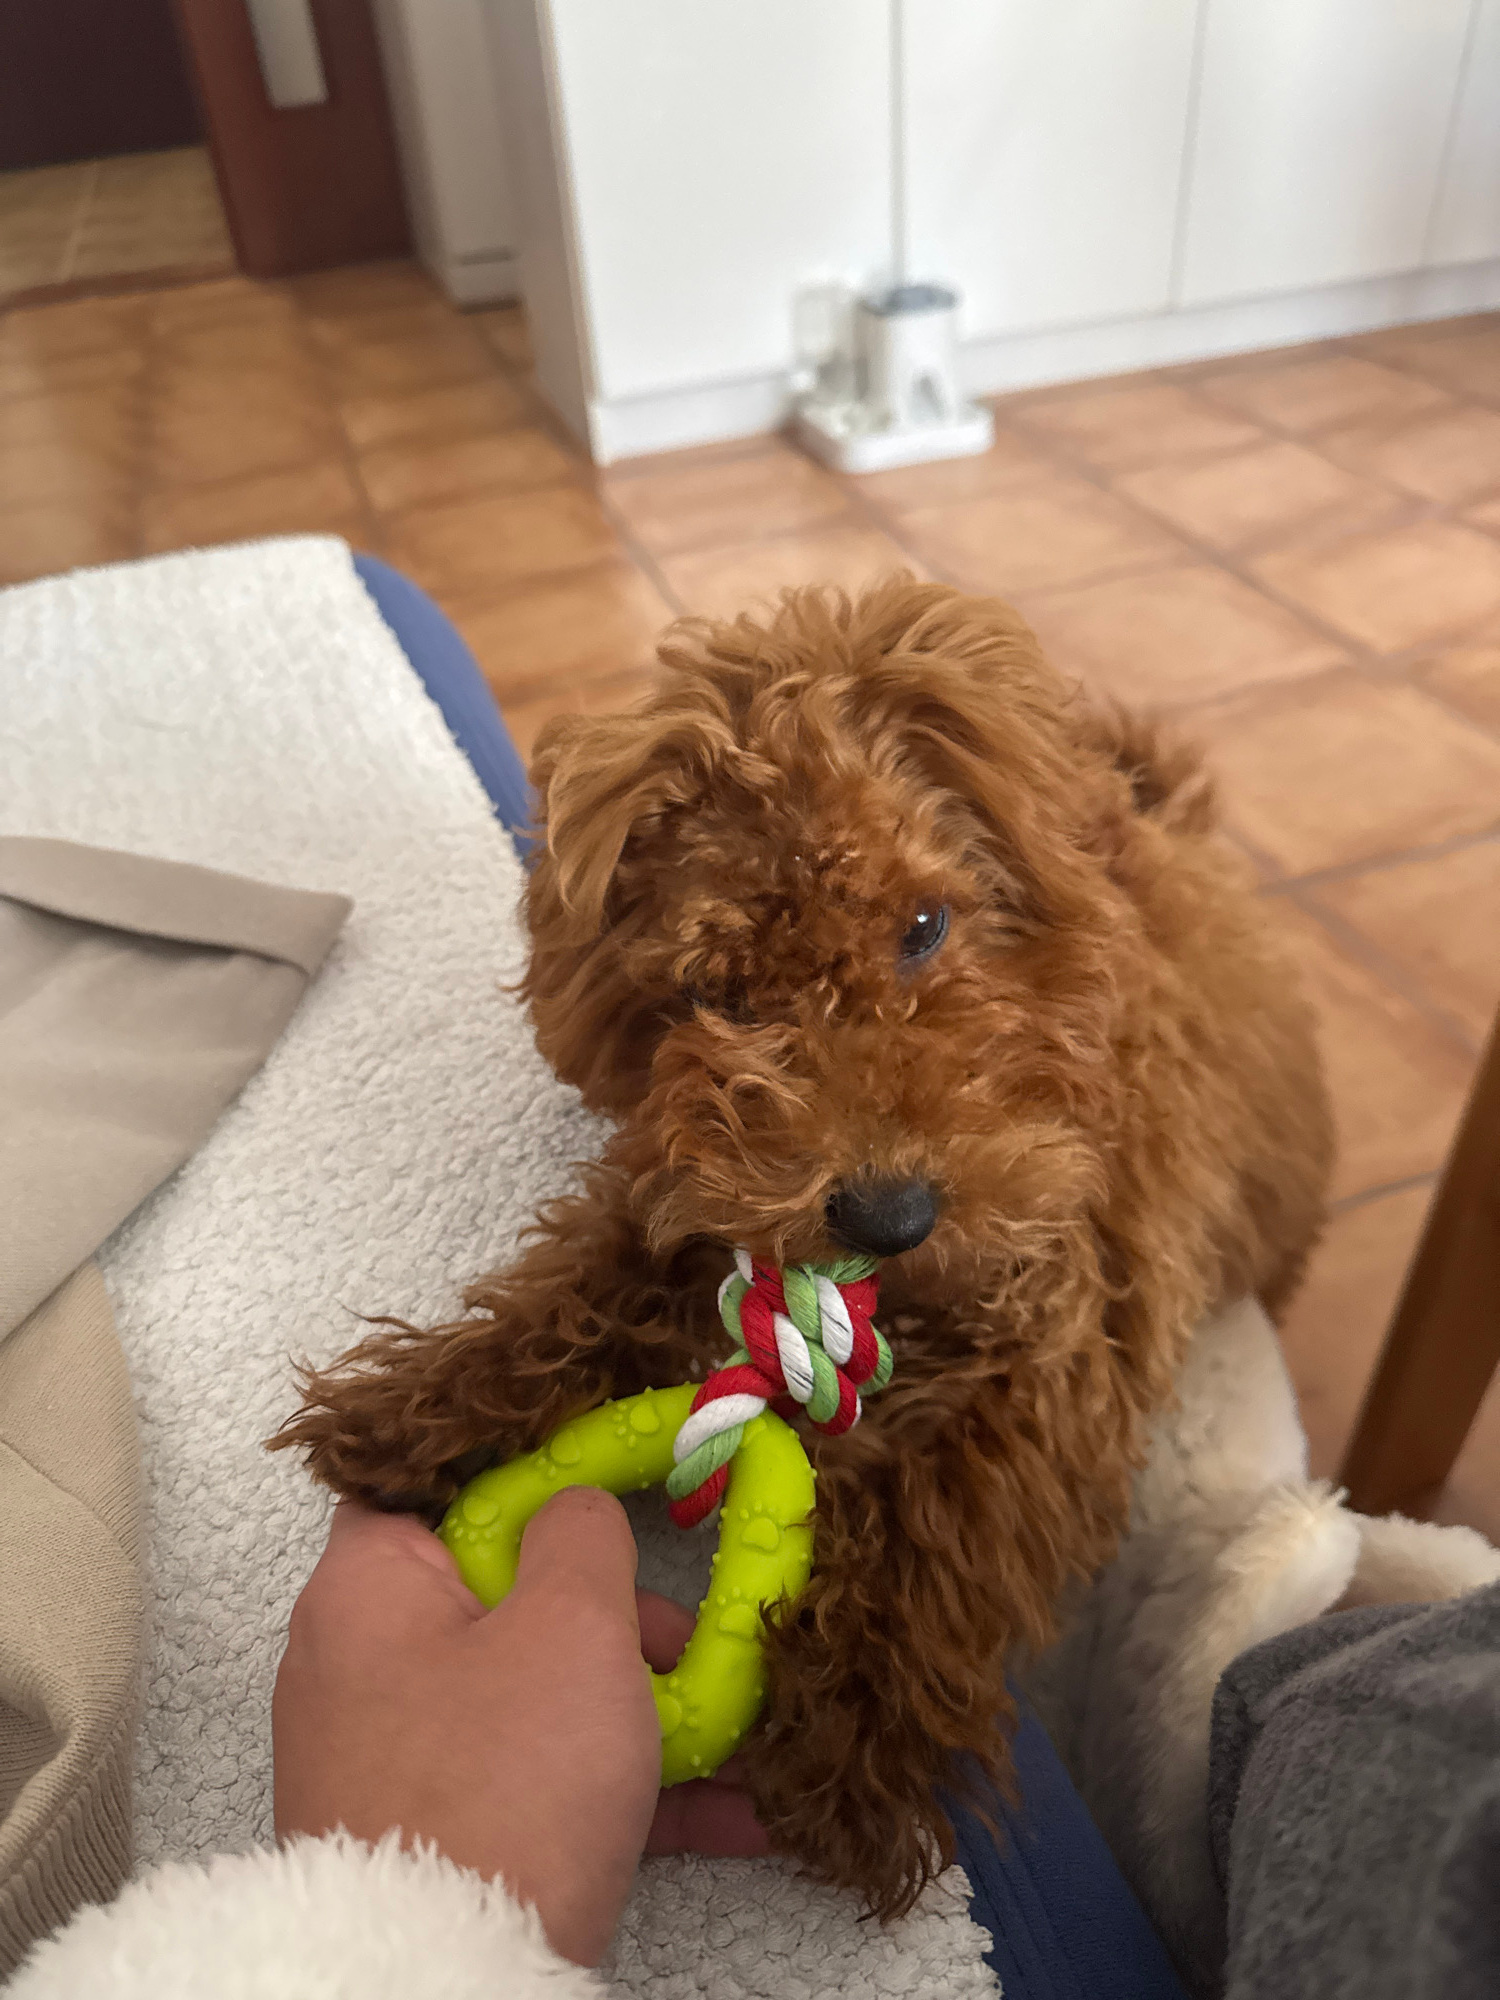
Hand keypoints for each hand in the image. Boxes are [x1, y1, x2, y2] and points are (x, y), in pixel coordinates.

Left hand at [273, 1492, 764, 1966]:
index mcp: (368, 1586)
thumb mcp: (569, 1626)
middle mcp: (362, 1662)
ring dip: (640, 1707)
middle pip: (502, 1591)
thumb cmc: (502, 1786)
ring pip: (533, 1694)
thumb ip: (584, 1536)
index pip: (432, 1481)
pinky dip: (621, 1785)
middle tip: (691, 1638)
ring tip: (741, 1727)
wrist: (440, 1987)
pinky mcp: (437, 1836)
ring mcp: (398, 1756)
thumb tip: (576, 1509)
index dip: (525, 1469)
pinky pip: (537, 1779)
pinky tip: (732, 1807)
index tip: (609, 1479)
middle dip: (615, 1616)